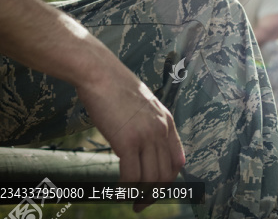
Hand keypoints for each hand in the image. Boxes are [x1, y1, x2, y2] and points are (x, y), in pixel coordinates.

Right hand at [74, 58, 184, 211]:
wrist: (100, 74)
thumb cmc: (115, 87)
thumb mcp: (143, 104)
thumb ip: (149, 122)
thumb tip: (144, 143)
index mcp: (167, 121)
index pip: (177, 160)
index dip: (169, 180)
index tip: (157, 190)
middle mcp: (161, 130)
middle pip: (165, 174)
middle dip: (155, 194)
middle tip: (142, 204)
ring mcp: (146, 136)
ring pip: (151, 178)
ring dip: (142, 196)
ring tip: (133, 204)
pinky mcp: (127, 142)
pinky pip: (132, 176)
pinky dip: (127, 189)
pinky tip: (120, 193)